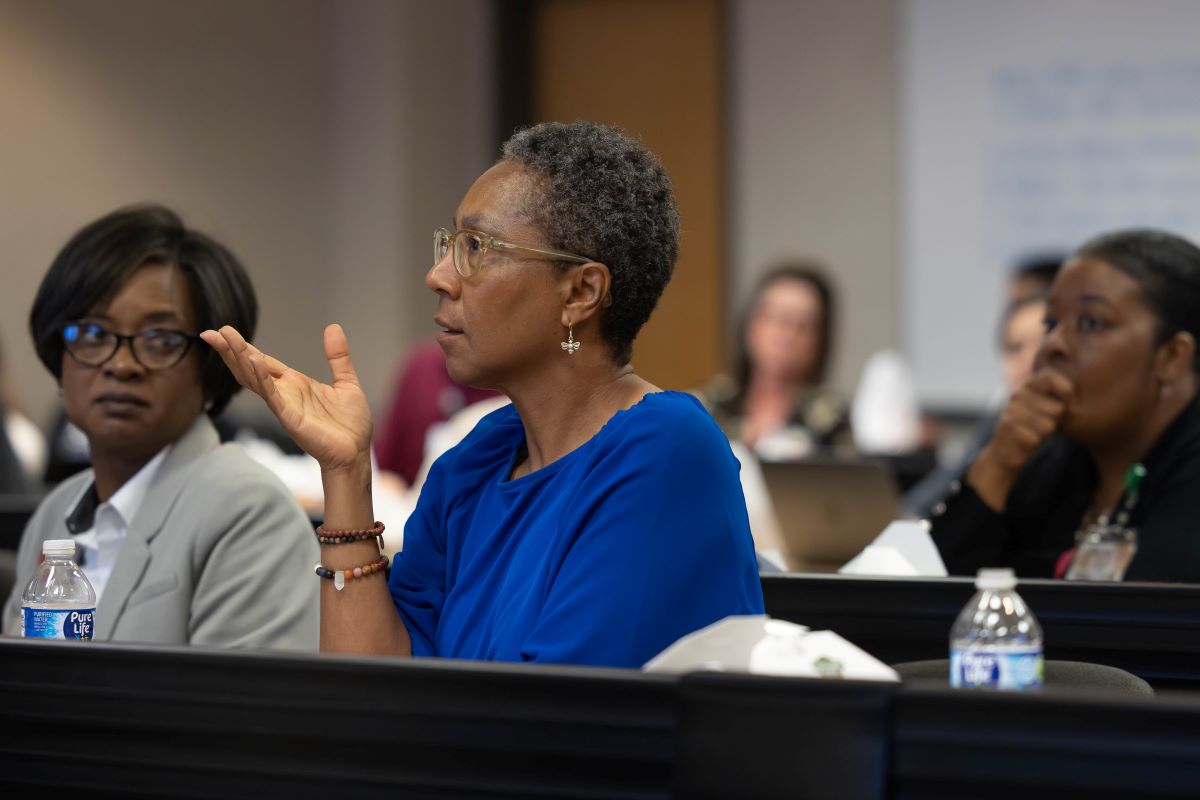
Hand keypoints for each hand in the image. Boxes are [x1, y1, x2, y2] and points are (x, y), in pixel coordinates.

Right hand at [200, 324, 372, 473]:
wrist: (356, 454)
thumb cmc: (350, 424)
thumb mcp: (346, 382)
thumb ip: (338, 357)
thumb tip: (333, 327)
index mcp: (294, 384)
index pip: (262, 361)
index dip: (244, 347)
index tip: (224, 330)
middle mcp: (284, 393)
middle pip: (250, 368)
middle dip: (231, 350)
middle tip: (211, 332)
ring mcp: (284, 406)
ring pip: (255, 379)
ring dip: (240, 359)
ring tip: (225, 339)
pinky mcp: (290, 418)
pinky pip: (272, 396)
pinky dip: (262, 379)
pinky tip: (255, 361)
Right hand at [968, 368, 1072, 509]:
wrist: (1004, 451)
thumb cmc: (1033, 428)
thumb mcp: (1047, 409)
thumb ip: (1058, 397)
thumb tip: (1072, 396)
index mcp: (1028, 385)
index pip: (1051, 376)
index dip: (1066, 390)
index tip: (1066, 403)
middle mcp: (1018, 394)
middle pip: (1057, 408)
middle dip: (1056, 420)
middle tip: (1042, 423)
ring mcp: (1011, 410)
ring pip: (1048, 425)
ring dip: (1045, 433)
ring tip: (1033, 432)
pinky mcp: (1008, 428)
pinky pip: (1037, 438)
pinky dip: (1035, 443)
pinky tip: (1025, 441)